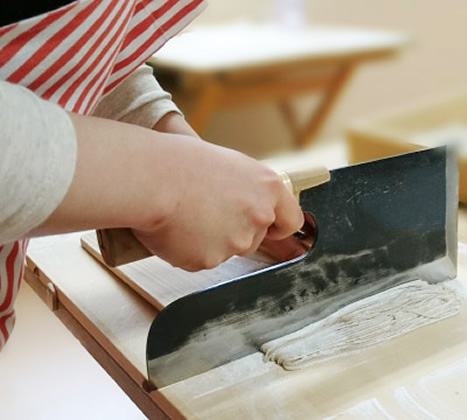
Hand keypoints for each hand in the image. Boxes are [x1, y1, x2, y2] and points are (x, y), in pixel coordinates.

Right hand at [36, 113, 302, 271]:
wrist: (150, 178)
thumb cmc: (181, 161)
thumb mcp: (226, 164)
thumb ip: (245, 187)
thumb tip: (242, 197)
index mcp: (268, 188)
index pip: (291, 220)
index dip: (279, 227)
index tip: (270, 228)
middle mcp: (259, 216)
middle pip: (255, 238)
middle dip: (233, 232)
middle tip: (204, 212)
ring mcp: (236, 242)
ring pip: (226, 250)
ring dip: (208, 240)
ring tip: (184, 215)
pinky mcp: (209, 260)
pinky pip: (199, 260)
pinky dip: (186, 250)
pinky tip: (173, 229)